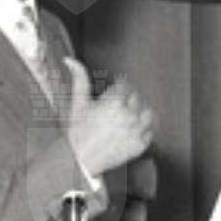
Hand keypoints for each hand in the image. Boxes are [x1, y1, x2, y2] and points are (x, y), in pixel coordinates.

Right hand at [63, 60, 153, 177]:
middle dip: (128, 98)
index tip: (113, 92)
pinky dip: (144, 128)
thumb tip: (70, 60)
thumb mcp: (78, 103)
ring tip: (128, 116)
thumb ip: (80, 79)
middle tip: (116, 107)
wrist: (80, 161)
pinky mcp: (140, 145)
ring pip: (148, 113)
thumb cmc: (78, 131)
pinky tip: (131, 129)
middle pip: (138, 97)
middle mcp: (129, 115)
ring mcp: (136, 130)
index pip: (126, 85)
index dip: (119, 87)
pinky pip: (150, 131)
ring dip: (140, 111)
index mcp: (116, 101)